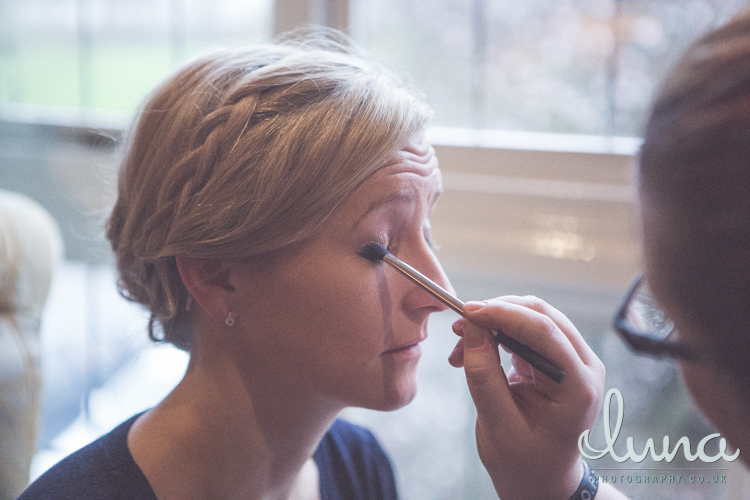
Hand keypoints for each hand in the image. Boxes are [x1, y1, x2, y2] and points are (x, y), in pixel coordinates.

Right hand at [449, 296, 605, 499]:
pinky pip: (525, 330)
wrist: (541, 478)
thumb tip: (472, 328)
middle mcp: (583, 366)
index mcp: (578, 387)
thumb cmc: (524, 461)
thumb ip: (484, 376)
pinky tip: (473, 350)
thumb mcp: (498, 425)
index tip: (467, 312)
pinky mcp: (557, 357)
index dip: (504, 314)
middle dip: (496, 313)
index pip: (545, 331)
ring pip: (532, 317)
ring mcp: (573, 360)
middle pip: (541, 315)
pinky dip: (496, 333)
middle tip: (458, 327)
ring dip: (493, 323)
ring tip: (460, 348)